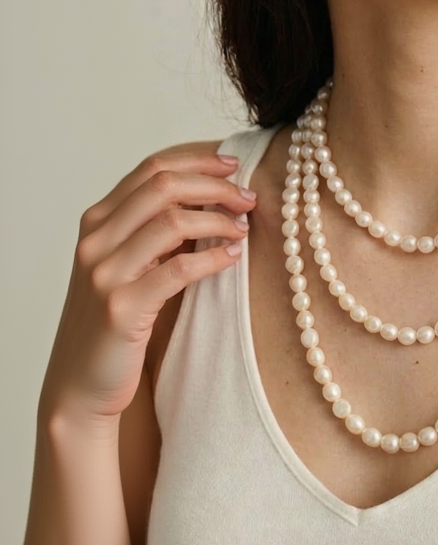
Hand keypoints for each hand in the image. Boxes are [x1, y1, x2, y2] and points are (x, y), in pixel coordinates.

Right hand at [39, 145, 256, 424]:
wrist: (81, 384)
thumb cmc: (118, 321)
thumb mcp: (133, 265)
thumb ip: (158, 231)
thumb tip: (216, 198)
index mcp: (98, 220)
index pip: (151, 167)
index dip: (197, 160)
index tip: (235, 164)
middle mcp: (95, 239)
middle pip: (163, 185)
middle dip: (215, 185)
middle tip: (248, 198)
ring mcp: (104, 273)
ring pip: (172, 221)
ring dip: (218, 219)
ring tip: (244, 228)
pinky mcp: (121, 308)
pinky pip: (178, 269)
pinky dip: (213, 258)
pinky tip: (234, 258)